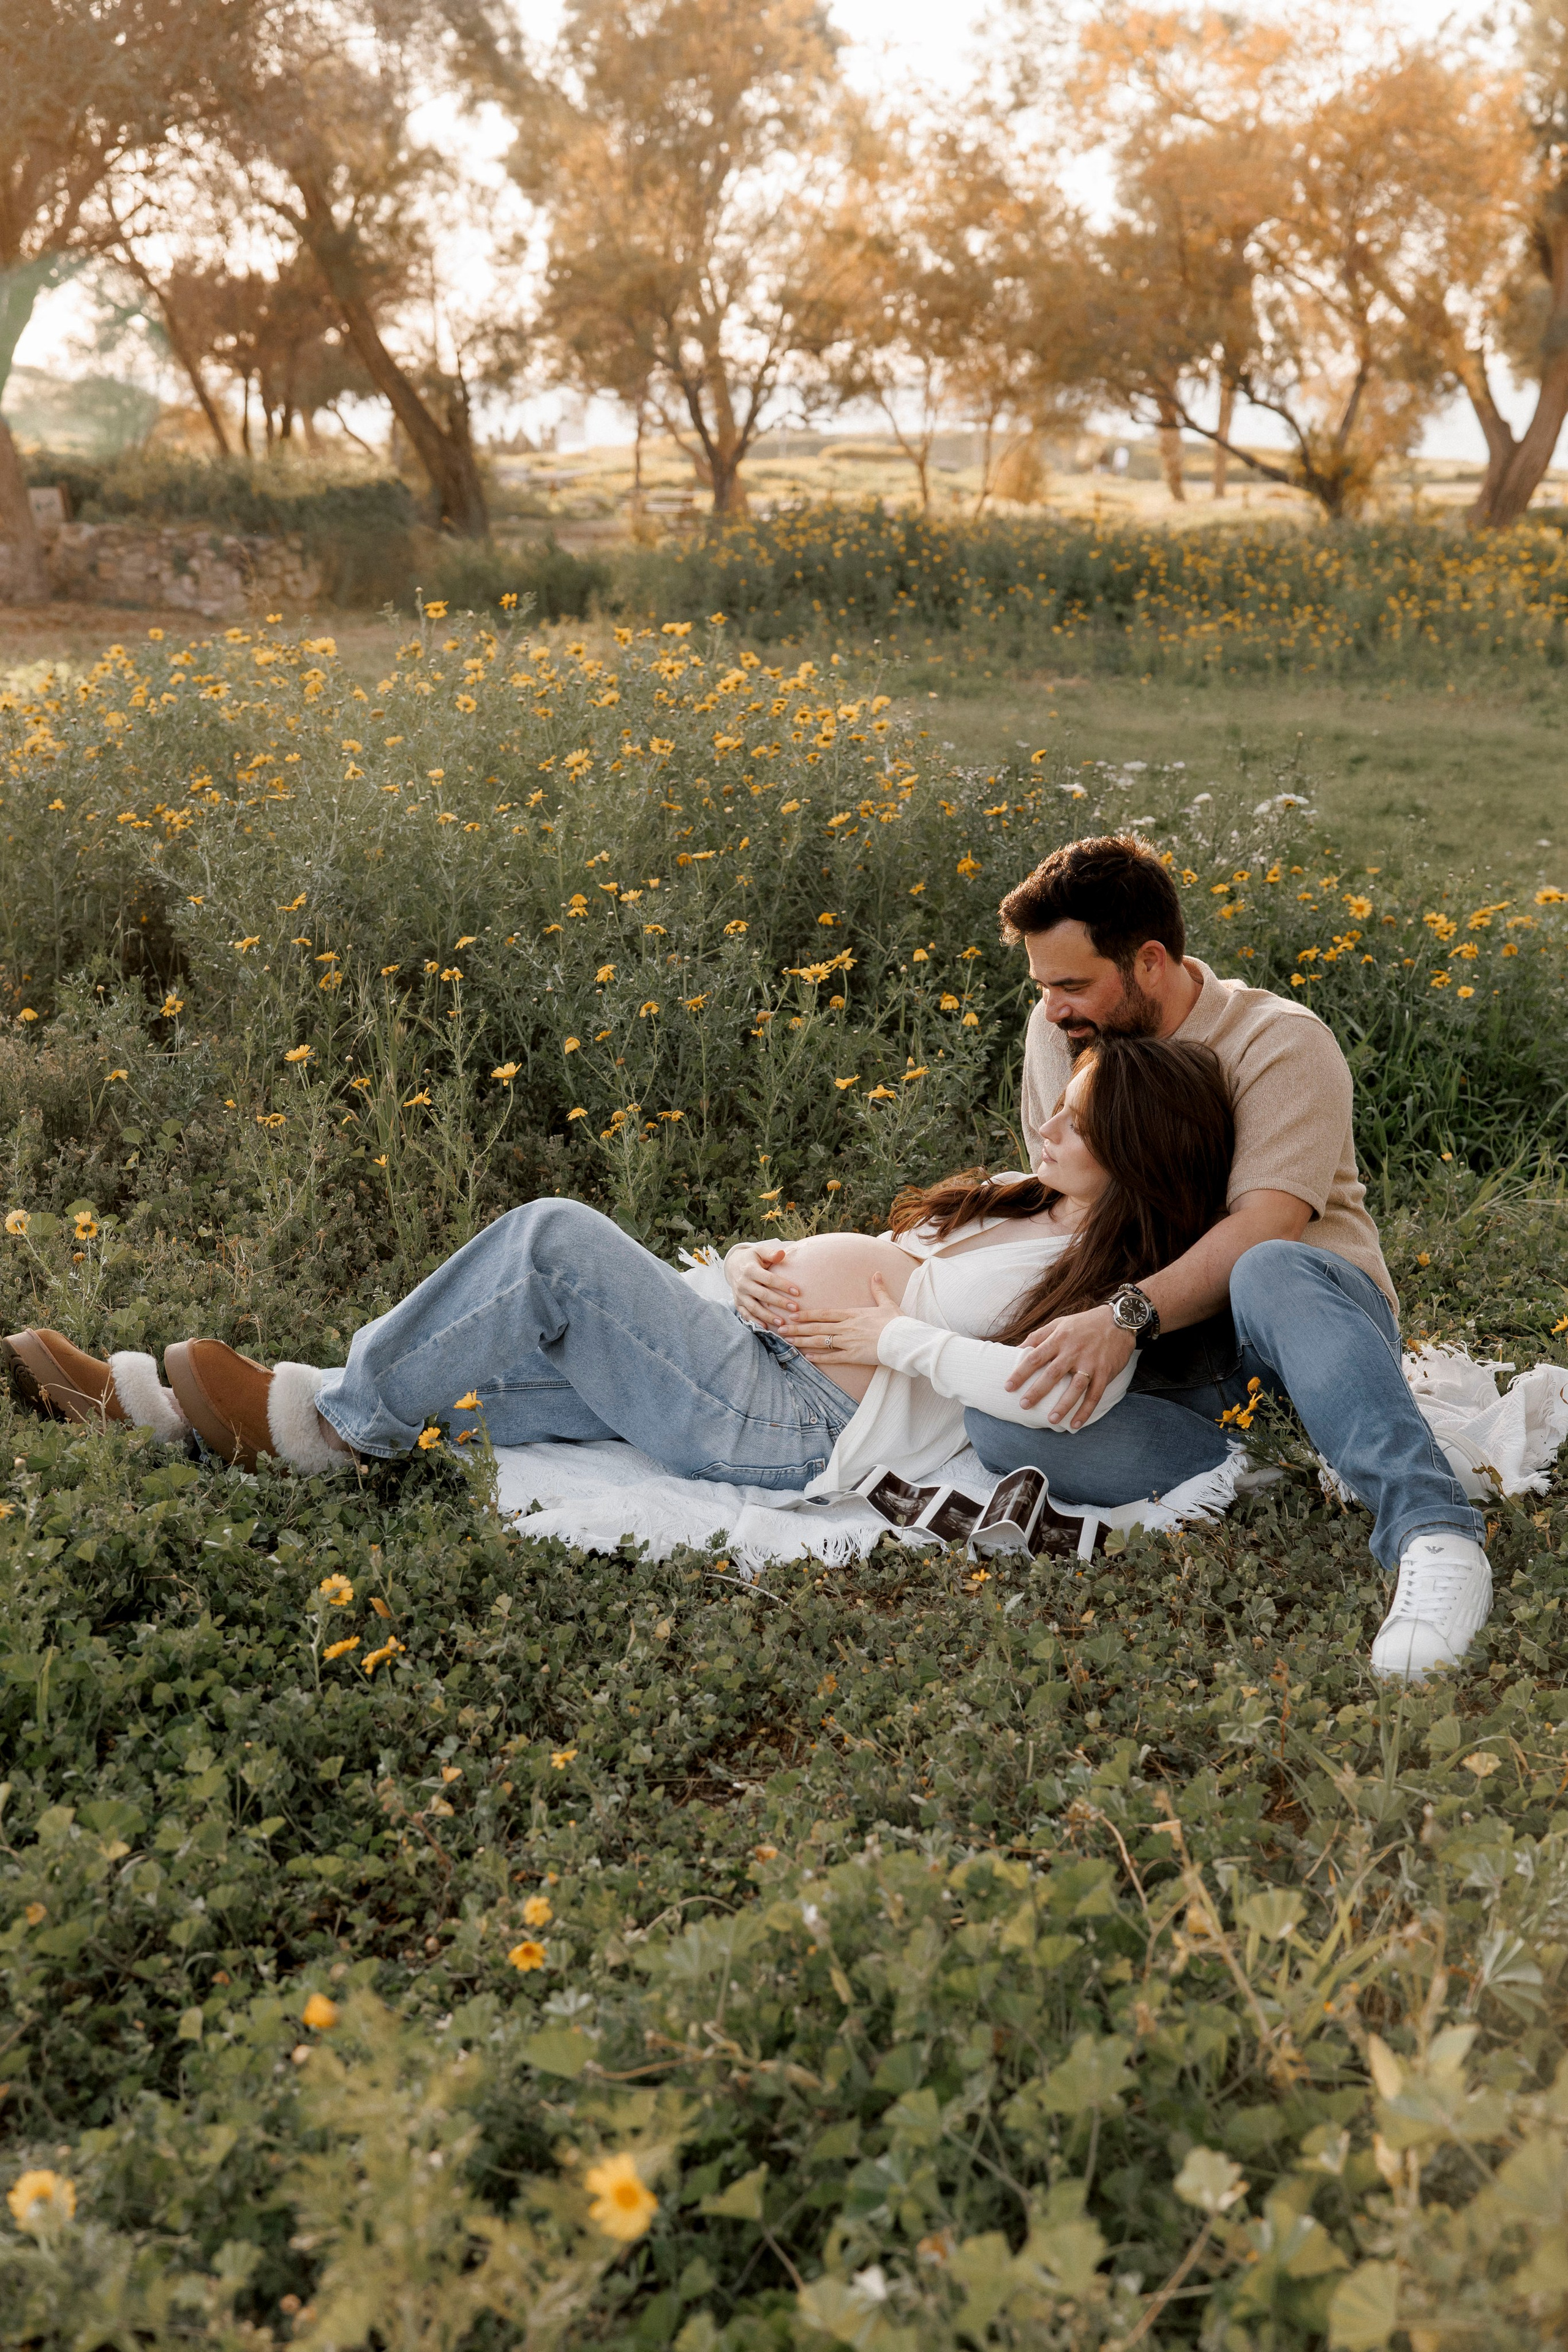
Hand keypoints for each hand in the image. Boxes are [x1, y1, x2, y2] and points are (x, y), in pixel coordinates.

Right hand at [728, 1242, 799, 1328]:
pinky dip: (754, 1321)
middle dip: (779, 1302)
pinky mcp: (737, 1302)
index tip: (797, 1292)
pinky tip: (766, 1327)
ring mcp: (739, 1294)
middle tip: (795, 1308)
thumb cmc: (752, 1258)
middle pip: (763, 1295)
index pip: (769, 1279)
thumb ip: (771, 1253)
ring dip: (768, 1316)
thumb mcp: (760, 1251)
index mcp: (750, 1270)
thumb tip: (782, 1253)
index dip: (783, 1285)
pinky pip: (745, 1314)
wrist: (733, 1265)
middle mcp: (743, 1283)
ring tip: (782, 1323)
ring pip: (754, 1308)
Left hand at [788, 1274, 901, 1368]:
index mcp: (852, 1314)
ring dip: (802, 1341)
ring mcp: (848, 1341)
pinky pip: (832, 1357)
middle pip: (817, 1327)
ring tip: (788, 1341)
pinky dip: (819, 1357)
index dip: (807, 1314)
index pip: (824, 1313)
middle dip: (797, 1328)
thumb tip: (876, 1274)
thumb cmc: (897, 1322)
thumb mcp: (887, 1303)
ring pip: (820, 1341)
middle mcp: (846, 1327)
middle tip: (781, 1329)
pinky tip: (807, 1357)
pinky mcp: (853, 1355)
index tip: (793, 1315)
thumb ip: (878, 1289)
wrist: (904, 1339)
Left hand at [1004, 1302, 1133, 1428]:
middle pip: (1052, 1374)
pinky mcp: (1105, 1372)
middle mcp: (1073, 1351)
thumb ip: (1038, 1336)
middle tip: (1024, 1405)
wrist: (1119, 1320)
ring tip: (1051, 1420)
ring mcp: (1090, 1363)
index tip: (1008, 1387)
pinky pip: (1094, 1395)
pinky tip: (1075, 1424)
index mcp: (1059, 1339)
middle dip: (1037, 1391)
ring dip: (1063, 1405)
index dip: (1020, 1373)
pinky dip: (1085, 1411)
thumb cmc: (1084, 1323)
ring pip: (1075, 1388)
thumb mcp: (1059, 1323)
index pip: (1035, 1357)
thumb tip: (1017, 1348)